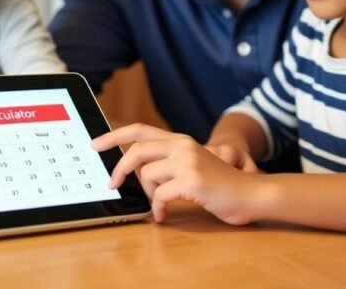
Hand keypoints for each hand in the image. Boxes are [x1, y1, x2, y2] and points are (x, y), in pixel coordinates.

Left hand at [92, 123, 263, 224]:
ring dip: (149, 195)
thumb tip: (134, 173)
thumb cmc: (219, 185)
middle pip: (136, 150)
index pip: (139, 130)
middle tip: (113, 184)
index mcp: (180, 140)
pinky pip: (160, 195)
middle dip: (120, 169)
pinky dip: (158, 208)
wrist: (250, 193)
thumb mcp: (192, 165)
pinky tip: (164, 214)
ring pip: (147, 175)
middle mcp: (182, 145)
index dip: (114, 135)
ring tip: (160, 205)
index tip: (95, 144)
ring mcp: (187, 161)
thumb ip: (167, 162)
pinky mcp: (191, 180)